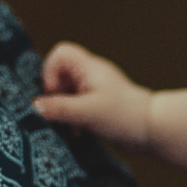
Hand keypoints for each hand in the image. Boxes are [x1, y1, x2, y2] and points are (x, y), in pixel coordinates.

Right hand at [33, 42, 154, 146]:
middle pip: (59, 74)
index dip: (50, 72)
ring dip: (64, 110)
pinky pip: (76, 107)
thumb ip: (60, 108)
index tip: (55, 93)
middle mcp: (91, 75)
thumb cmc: (125, 116)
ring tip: (72, 126)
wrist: (152, 130)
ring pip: (66, 93)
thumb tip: (34, 106)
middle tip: (61, 112)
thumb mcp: (87, 112)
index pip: (60, 53)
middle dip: (55, 95)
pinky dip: (73, 119)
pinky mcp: (97, 106)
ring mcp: (95, 90)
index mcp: (89, 68)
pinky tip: (79, 133)